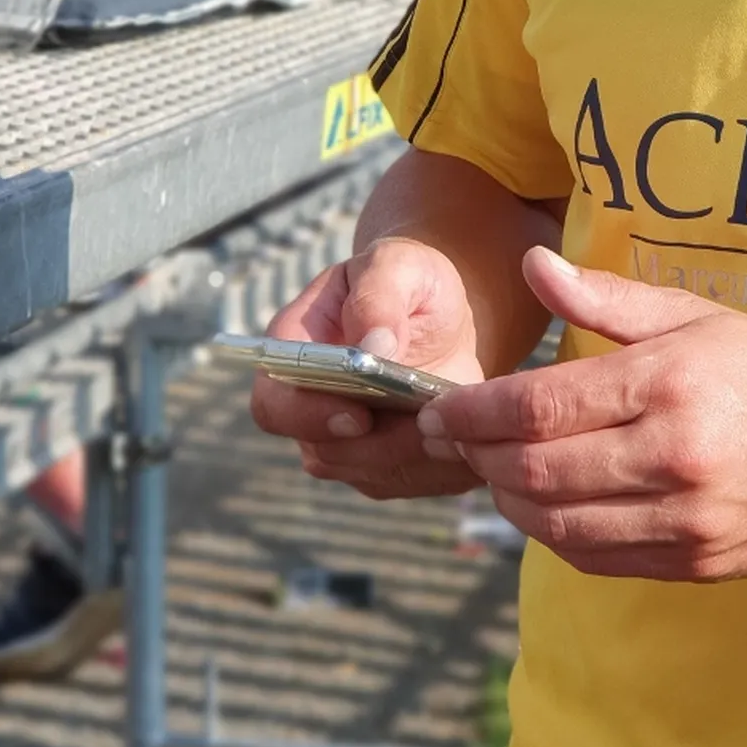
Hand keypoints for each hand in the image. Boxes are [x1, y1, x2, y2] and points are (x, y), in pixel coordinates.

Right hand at [249, 238, 485, 499]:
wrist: (441, 314)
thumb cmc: (409, 281)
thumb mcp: (399, 266)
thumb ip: (379, 296)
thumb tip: (372, 345)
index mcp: (294, 352)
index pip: (274, 404)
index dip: (308, 417)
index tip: (360, 414)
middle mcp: (309, 407)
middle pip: (324, 452)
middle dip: (382, 444)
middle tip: (435, 424)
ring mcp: (344, 442)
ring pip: (372, 473)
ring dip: (418, 456)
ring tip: (462, 427)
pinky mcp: (385, 465)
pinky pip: (412, 481)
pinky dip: (444, 466)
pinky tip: (471, 439)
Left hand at [416, 247, 746, 579]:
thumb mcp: (694, 315)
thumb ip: (605, 300)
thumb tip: (532, 266)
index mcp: (669, 382)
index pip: (540, 407)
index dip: (475, 414)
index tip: (440, 408)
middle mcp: (674, 455)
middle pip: (538, 473)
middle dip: (479, 459)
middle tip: (455, 441)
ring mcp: (686, 519)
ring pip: (557, 526)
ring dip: (509, 502)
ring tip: (495, 472)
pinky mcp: (695, 562)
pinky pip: (597, 559)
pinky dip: (554, 535)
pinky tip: (546, 506)